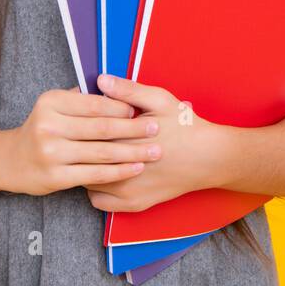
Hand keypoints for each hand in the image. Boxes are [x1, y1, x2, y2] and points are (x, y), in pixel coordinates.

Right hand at [0, 86, 163, 195]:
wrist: (13, 161)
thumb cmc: (43, 129)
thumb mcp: (54, 105)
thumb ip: (80, 97)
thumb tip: (116, 87)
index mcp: (51, 102)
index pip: (94, 104)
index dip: (121, 107)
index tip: (141, 110)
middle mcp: (49, 126)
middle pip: (101, 128)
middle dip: (133, 129)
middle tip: (156, 129)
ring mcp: (51, 153)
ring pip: (101, 152)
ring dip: (132, 152)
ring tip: (153, 151)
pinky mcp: (55, 177)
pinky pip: (95, 174)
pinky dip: (118, 171)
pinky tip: (135, 168)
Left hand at [84, 74, 225, 212]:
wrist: (209, 158)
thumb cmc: (184, 126)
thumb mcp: (159, 100)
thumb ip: (128, 91)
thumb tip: (100, 80)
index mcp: (124, 139)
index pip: (86, 131)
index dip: (78, 121)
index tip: (75, 115)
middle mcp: (122, 169)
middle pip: (82, 157)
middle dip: (77, 144)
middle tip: (75, 134)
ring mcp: (127, 190)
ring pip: (87, 179)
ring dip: (85, 166)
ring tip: (87, 153)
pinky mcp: (133, 205)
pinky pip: (98, 201)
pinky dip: (95, 188)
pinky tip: (102, 173)